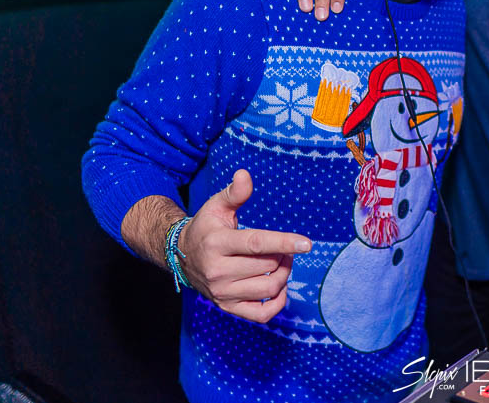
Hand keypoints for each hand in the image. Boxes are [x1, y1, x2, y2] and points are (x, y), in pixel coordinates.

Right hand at [178, 169, 312, 322]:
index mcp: (217, 243)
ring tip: (281, 262)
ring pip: (268, 288)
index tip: (307, 244)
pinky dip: (278, 302)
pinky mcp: (227, 307)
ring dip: (284, 274)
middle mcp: (217, 271)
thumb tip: (244, 174)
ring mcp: (222, 293)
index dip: (284, 242)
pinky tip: (280, 287)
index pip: (256, 244)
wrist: (182, 255)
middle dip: (283, 254)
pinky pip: (262, 314)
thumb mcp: (216, 206)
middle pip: (267, 266)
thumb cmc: (206, 227)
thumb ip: (234, 193)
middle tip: (285, 247)